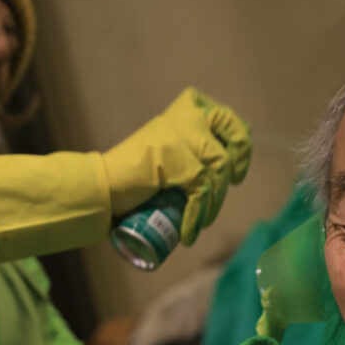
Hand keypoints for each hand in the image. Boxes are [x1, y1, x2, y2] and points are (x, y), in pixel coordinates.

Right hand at [102, 87, 251, 244]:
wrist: (103, 183)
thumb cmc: (131, 171)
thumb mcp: (165, 146)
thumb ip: (188, 145)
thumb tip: (221, 164)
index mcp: (183, 110)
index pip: (224, 116)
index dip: (238, 137)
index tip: (236, 160)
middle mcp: (186, 118)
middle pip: (231, 129)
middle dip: (241, 155)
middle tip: (236, 182)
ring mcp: (183, 139)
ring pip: (218, 169)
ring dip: (216, 201)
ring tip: (204, 222)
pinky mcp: (178, 163)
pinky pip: (201, 192)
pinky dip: (198, 216)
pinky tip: (189, 234)